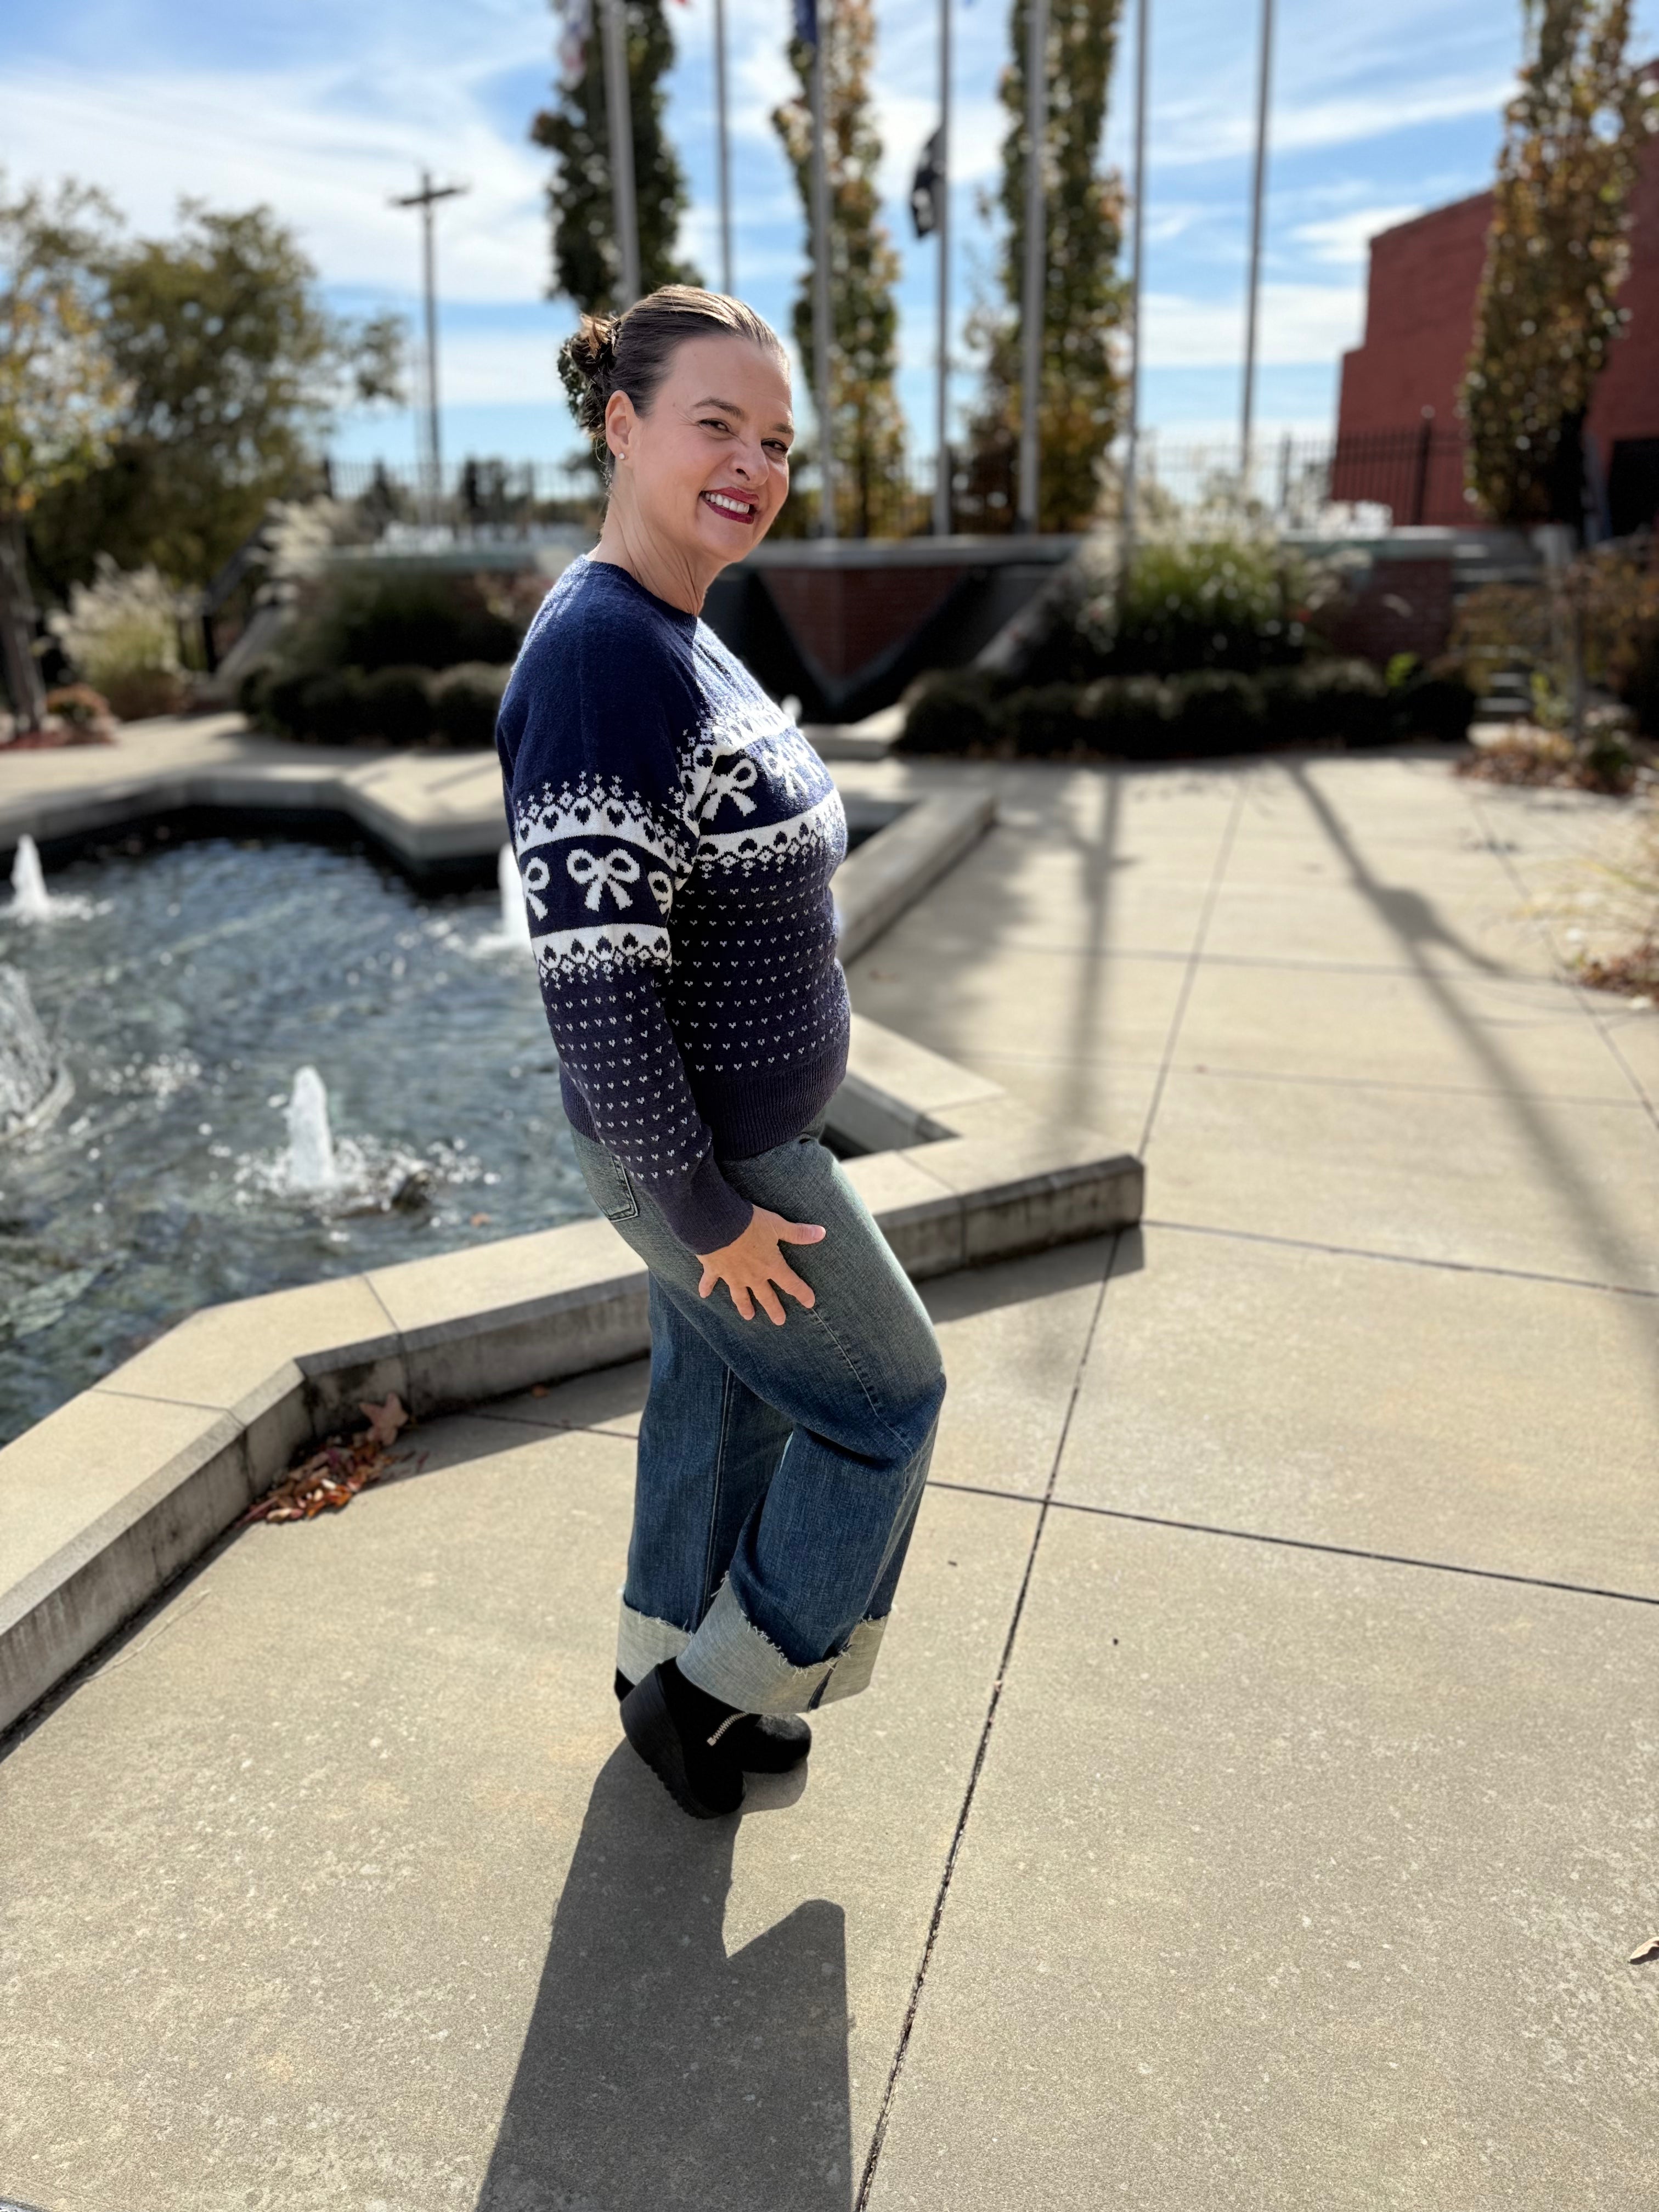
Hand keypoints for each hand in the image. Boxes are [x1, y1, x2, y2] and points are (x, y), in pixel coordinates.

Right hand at [697, 1207, 825, 1323]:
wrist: (716, 1223)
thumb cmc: (749, 1223)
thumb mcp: (777, 1225)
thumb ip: (798, 1233)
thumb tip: (821, 1233)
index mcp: (770, 1265)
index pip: (790, 1283)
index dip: (802, 1293)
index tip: (810, 1303)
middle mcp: (752, 1275)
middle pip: (766, 1296)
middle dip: (774, 1309)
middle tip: (780, 1321)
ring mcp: (732, 1275)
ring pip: (740, 1295)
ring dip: (744, 1306)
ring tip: (749, 1317)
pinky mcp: (714, 1269)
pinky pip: (710, 1281)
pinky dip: (706, 1287)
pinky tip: (703, 1295)